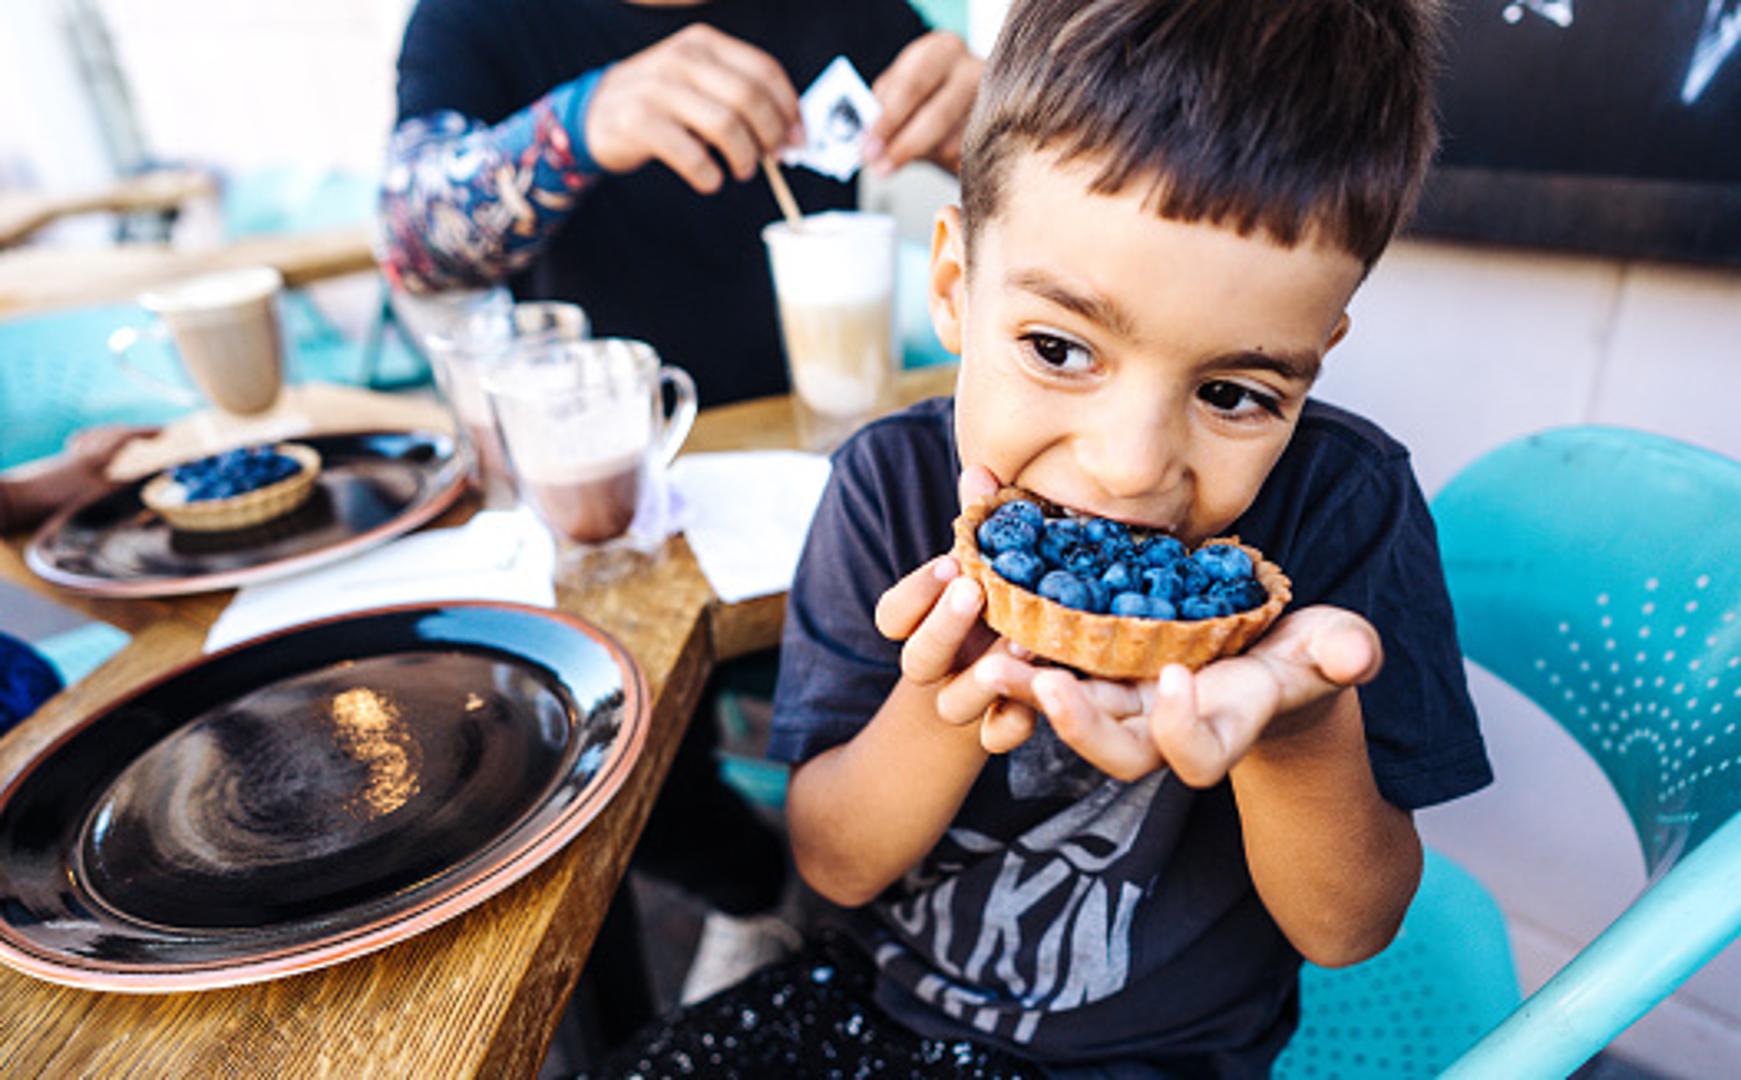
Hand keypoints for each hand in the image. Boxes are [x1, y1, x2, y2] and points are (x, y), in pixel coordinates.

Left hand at [0, 424, 156, 532]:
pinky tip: (97, 450)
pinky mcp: (64, 466)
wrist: (20, 501)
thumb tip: (151, 473)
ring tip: (133, 439)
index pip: (127, 436)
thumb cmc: (60, 498)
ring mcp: (73, 458)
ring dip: (119, 436)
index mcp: (98, 456)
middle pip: (114, 434)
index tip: (167, 431)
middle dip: (137, 433)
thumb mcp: (100, 494)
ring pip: (100, 439)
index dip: (148, 432)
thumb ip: (126, 482)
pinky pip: (87, 446)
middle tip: (156, 436)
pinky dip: (100, 443)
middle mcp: (86, 452)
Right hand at [585, 24, 801, 193]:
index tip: (797, 138)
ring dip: (744, 157)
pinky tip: (710, 180)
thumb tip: (789, 134)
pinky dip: (708, 175)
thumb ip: (738, 96)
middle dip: (770, 136)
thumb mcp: (697, 82)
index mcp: (703, 43)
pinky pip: (691, 155)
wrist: (595, 112)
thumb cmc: (660, 103)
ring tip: (741, 170)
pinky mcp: (639, 122)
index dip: (789, 108)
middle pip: (750, 98)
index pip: (764, 70)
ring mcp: (658, 88)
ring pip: (726, 126)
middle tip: (770, 159)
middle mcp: (681, 58)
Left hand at [867, 31, 981, 174]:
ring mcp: (993, 102)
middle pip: (937, 115)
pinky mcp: (1000, 132)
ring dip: (925, 157)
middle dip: (905, 146)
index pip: (911, 86)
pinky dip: (946, 165)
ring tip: (903, 160)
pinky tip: (936, 160)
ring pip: (953, 142)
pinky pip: (966, 158)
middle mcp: (972, 70)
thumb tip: (870, 145)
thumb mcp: (901, 87)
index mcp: (942, 49)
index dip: (888, 120)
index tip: (869, 148)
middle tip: (881, 167)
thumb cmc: (928, 89)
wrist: (968, 93)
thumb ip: (885, 109)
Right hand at [874, 464, 1049, 751]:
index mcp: (924, 622)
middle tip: (972, 591)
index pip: (891, 616)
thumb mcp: (993, 563)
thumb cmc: (1003, 600)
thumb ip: (983, 521)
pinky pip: (997, 739)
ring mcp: (966, 700)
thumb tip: (981, 469)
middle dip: (942, 626)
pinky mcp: (1001, 727)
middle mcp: (938, 664)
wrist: (1017, 674)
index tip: (949, 562)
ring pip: (954, 705)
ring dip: (983, 677)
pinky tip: (1034, 706)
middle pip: (916, 660)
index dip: (915, 593)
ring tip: (1024, 643)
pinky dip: (1012, 725)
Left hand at [1020, 606, 1382, 783]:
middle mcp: (1167, 728)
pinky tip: (994, 609)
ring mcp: (1129, 704)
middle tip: (1049, 684)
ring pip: (1072, 714)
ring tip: (996, 656)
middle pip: (1118, 753)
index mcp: (1225, 729)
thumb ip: (1346, 652)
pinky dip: (1023, 648)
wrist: (1266, 661)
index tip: (1177, 680)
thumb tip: (1358, 654)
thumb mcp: (1334, 648)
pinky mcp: (1101, 672)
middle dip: (1081, 726)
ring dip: (1029, 690)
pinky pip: (1053, 671)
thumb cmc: (1307, 655)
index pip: (1198, 759)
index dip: (1182, 732)